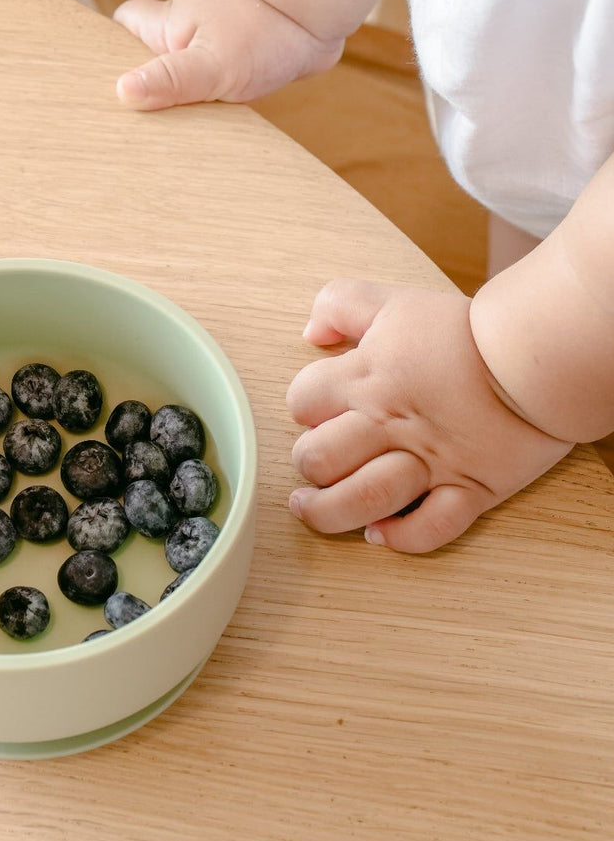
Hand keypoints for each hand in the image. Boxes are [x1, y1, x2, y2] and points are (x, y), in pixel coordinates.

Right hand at [112, 0, 342, 110]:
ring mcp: (220, 34)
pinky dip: (221, 90)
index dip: (113, 45)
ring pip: (190, 60)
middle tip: (146, 118)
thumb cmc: (265, 29)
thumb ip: (169, 80)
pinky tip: (226, 114)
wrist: (321, 8)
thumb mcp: (211, 64)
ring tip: (186, 127)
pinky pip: (223, 71)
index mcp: (168, 24)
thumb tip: (121, 92)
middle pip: (154, 48)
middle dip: (152, 78)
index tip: (108, 79)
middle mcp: (189, 25)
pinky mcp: (249, 47)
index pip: (125, 24)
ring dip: (190, 88)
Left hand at [286, 280, 572, 552]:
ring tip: (315, 508)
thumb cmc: (465, 330)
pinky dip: (400, 538)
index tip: (316, 414)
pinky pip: (429, 529)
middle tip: (313, 467)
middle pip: (320, 458)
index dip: (303, 408)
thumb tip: (312, 331)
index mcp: (368, 377)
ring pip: (363, 500)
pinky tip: (379, 533)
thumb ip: (343, 304)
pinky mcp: (470, 489)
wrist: (537, 354)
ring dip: (328, 513)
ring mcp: (430, 461)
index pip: (303, 400)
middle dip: (306, 466)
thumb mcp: (394, 302)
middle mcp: (391, 424)